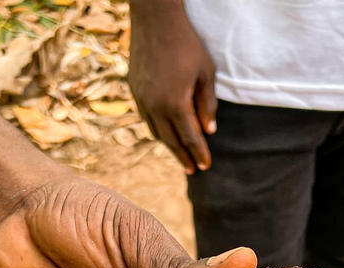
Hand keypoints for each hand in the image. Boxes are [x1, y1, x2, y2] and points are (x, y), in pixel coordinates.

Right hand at [129, 1, 215, 173]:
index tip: (206, 166)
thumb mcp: (206, 73)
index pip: (190, 137)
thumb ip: (207, 104)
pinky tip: (164, 132)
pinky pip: (146, 118)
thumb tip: (209, 130)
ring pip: (155, 131)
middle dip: (183, 157)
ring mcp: (141, 99)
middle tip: (193, 170)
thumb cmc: (187, 44)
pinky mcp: (134, 90)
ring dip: (169, 145)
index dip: (199, 153)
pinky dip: (157, 129)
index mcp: (175, 103)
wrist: (155, 21)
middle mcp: (155, 106)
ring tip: (180, 154)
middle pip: (170, 140)